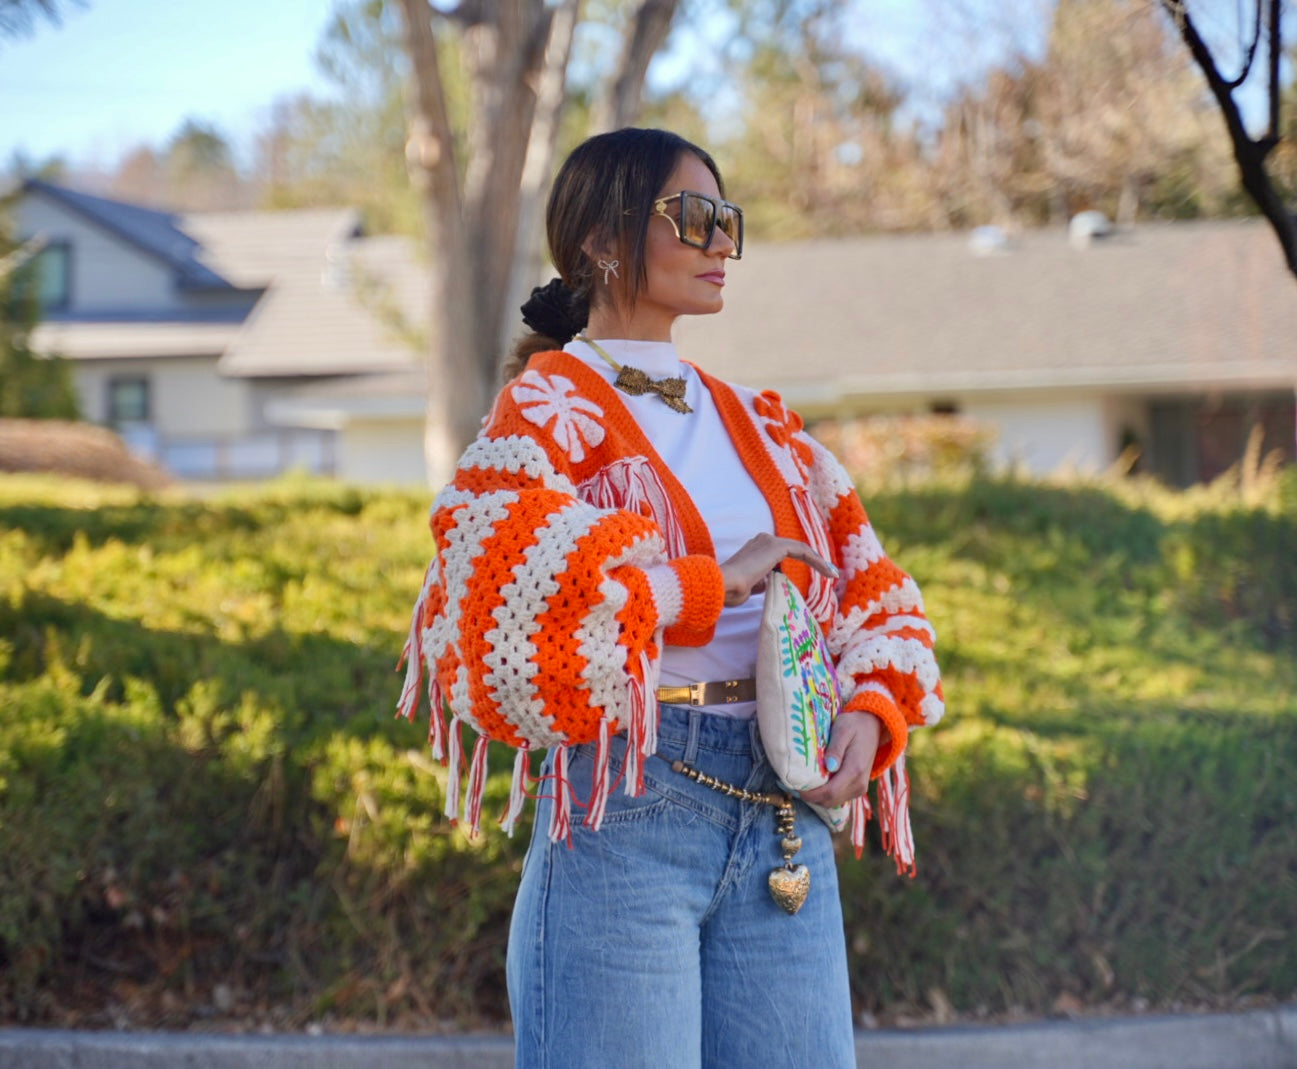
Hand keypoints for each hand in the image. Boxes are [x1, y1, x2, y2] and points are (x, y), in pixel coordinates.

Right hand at [718, 532, 838, 607]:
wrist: (724, 585)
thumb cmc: (730, 591)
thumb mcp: (749, 588)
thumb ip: (760, 582)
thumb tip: (767, 583)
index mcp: (754, 548)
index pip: (781, 553)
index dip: (800, 562)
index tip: (812, 575)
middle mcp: (762, 540)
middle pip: (794, 549)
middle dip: (812, 560)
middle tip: (827, 572)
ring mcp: (769, 541)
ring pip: (800, 549)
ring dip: (817, 561)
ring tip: (831, 573)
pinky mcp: (776, 546)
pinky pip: (803, 551)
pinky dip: (817, 561)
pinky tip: (828, 572)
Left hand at [799, 713, 880, 808]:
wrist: (873, 727)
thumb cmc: (854, 725)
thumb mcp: (842, 729)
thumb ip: (835, 748)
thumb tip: (829, 766)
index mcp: (855, 770)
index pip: (830, 792)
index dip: (811, 794)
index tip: (796, 788)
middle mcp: (859, 783)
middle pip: (830, 800)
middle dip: (811, 797)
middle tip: (794, 786)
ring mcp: (860, 788)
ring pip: (833, 802)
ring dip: (817, 797)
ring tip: (802, 784)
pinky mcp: (858, 788)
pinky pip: (838, 798)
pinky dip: (825, 795)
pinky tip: (815, 784)